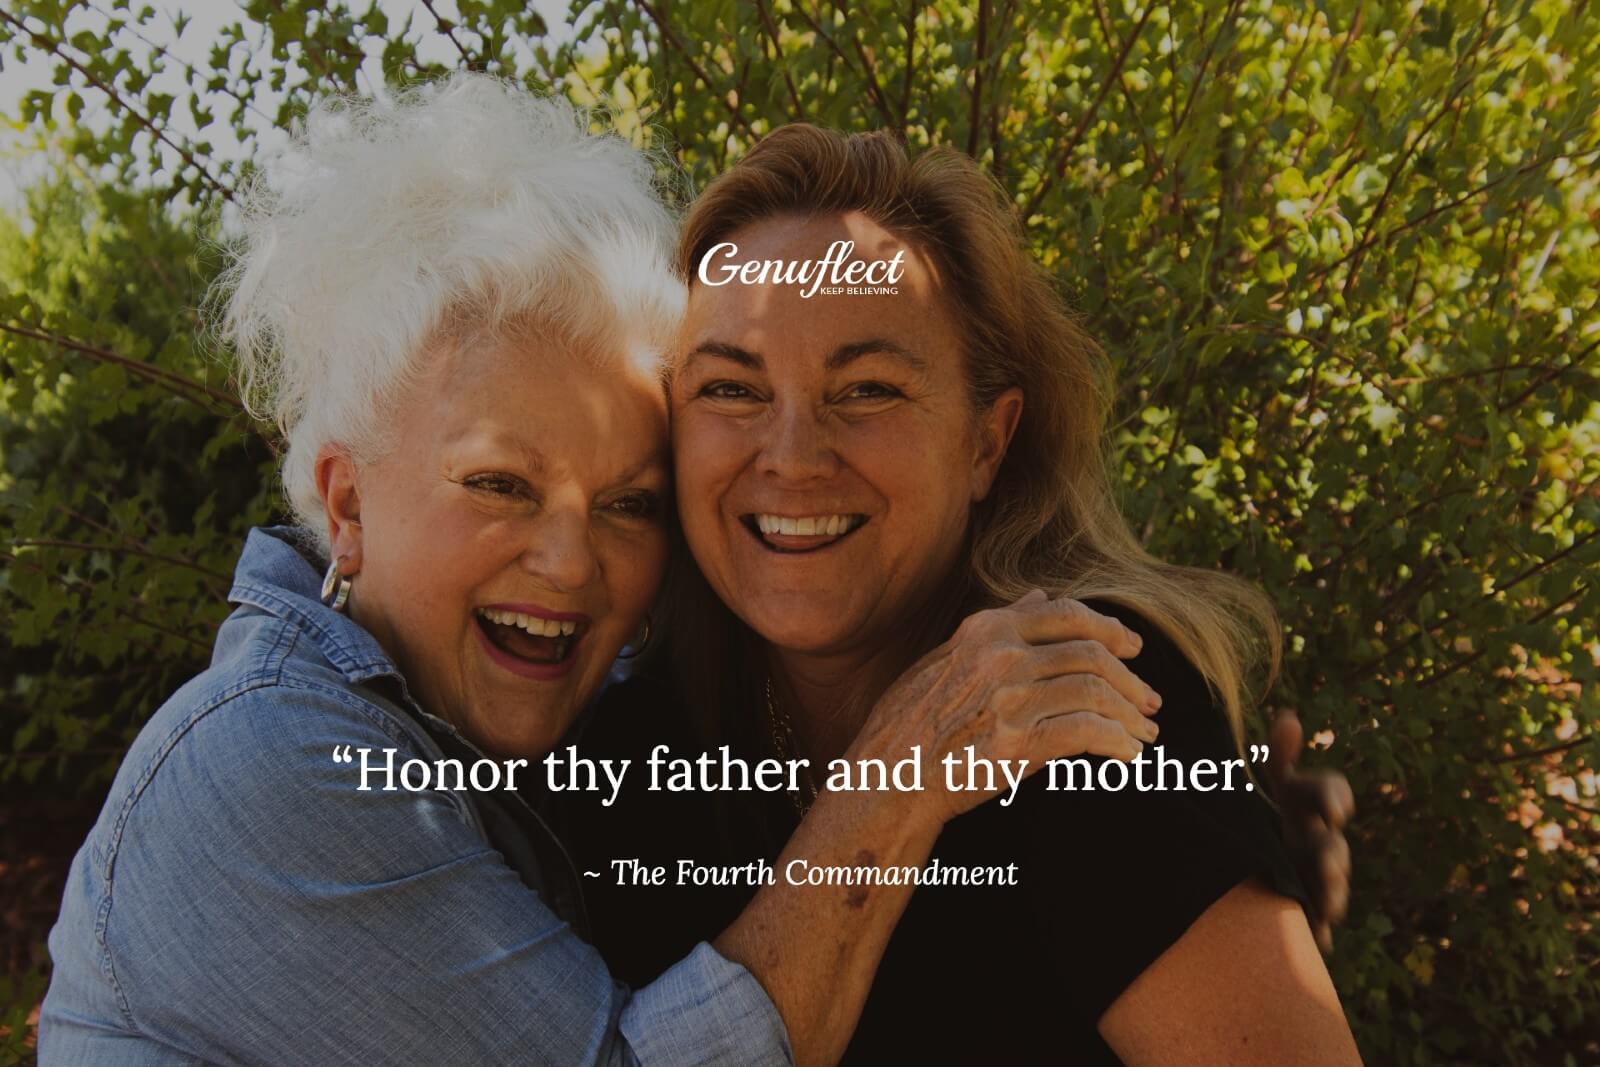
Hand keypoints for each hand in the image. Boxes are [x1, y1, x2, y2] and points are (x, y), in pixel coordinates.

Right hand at [850, 590, 1162, 827]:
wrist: (885, 778)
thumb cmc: (909, 722)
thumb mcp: (944, 658)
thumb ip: (996, 627)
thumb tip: (1040, 597)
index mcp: (985, 631)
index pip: (1067, 615)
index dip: (1110, 629)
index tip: (1133, 649)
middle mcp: (1001, 657)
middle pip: (1091, 654)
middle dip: (1131, 679)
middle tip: (1151, 700)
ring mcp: (1009, 699)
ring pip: (1096, 693)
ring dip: (1131, 715)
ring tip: (1145, 733)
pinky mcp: (1017, 744)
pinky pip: (1087, 733)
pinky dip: (1117, 742)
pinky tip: (1128, 755)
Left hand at [1267, 709, 1354, 952]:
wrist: (1247, 865)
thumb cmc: (1260, 814)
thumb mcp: (1268, 787)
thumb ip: (1278, 756)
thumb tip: (1289, 716)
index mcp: (1302, 804)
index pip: (1326, 791)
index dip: (1333, 797)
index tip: (1334, 809)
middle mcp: (1315, 840)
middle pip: (1333, 847)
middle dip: (1334, 854)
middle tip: (1328, 858)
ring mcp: (1312, 877)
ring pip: (1329, 886)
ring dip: (1331, 892)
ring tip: (1328, 902)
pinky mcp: (1304, 910)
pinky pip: (1315, 924)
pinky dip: (1317, 931)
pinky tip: (1317, 938)